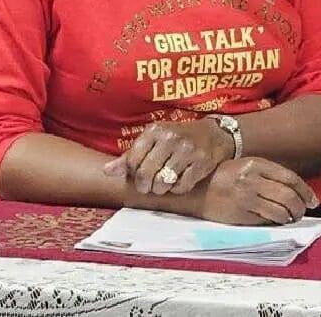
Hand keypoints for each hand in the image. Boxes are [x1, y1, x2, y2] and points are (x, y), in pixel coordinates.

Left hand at [103, 118, 234, 194]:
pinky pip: (181, 186)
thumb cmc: (177, 138)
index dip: (132, 174)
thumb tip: (106, 171)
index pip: (132, 160)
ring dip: (161, 189)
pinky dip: (177, 189)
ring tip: (163, 184)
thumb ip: (130, 156)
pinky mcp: (202, 164)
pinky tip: (178, 182)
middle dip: (145, 185)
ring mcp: (187, 150)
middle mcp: (170, 138)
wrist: (213, 134)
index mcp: (155, 130)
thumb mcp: (153, 140)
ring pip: (163, 182)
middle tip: (149, 187)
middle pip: (146, 173)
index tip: (138, 177)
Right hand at [194, 157, 318, 224]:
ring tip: (290, 217)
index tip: (313, 200)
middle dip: (300, 207)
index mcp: (254, 163)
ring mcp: (247, 198)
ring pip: (281, 211)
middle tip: (302, 211)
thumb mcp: (243, 166)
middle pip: (289, 196)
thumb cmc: (220, 176)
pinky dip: (277, 222)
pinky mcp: (241, 214)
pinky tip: (276, 220)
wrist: (194, 189)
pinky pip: (268, 220)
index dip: (305, 190)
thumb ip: (265, 174)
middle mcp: (252, 180)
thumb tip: (292, 189)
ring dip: (291, 217)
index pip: (289, 177)